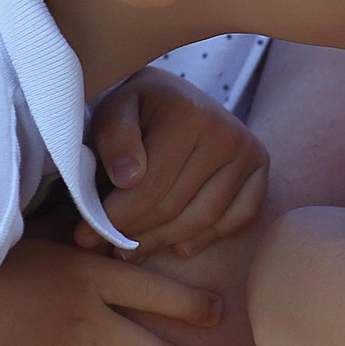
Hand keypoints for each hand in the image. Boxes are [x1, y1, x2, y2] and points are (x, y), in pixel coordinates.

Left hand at [78, 67, 268, 259]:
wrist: (174, 95)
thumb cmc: (138, 108)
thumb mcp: (114, 111)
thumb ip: (114, 139)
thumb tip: (128, 179)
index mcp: (188, 114)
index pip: (149, 186)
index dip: (115, 217)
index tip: (85, 234)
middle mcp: (227, 132)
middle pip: (175, 207)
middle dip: (136, 233)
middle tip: (109, 247)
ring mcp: (249, 152)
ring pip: (203, 219)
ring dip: (164, 241)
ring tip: (134, 250)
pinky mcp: (260, 170)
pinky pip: (237, 218)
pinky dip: (207, 237)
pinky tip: (178, 246)